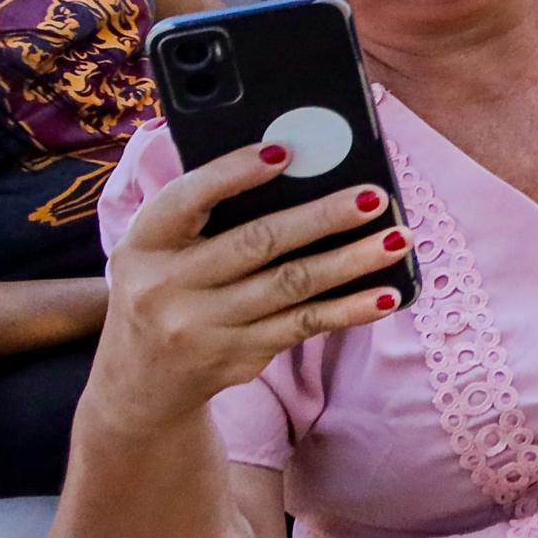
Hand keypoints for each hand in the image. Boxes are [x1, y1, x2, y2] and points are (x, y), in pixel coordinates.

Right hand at [80, 140, 410, 430]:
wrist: (141, 385)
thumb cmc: (165, 291)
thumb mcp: (159, 252)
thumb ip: (206, 216)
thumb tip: (295, 171)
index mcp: (144, 244)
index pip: (187, 199)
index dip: (233, 173)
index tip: (284, 153)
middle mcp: (166, 287)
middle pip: (256, 242)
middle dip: (322, 217)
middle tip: (374, 197)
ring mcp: (203, 327)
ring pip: (290, 285)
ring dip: (351, 261)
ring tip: (397, 239)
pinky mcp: (238, 356)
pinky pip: (303, 325)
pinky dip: (349, 309)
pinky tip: (385, 295)